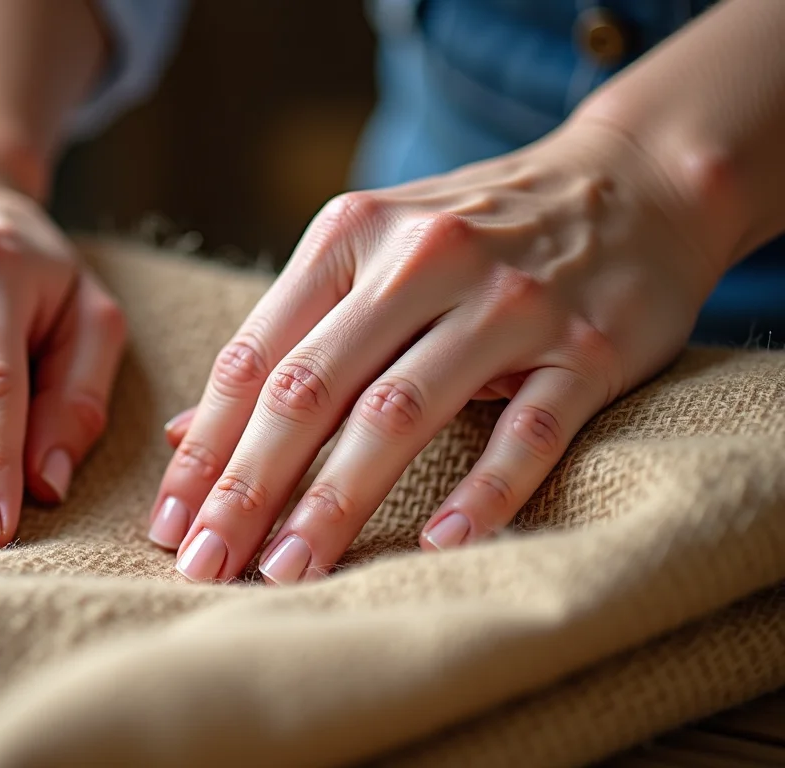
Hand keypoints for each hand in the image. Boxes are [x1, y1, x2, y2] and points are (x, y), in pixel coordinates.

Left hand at [150, 120, 725, 582]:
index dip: (205, 447)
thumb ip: (283, 338)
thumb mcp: (367, 256)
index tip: (169, 526)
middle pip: (312, 387)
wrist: (632, 181)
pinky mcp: (587, 347)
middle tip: (206, 565)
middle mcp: (419, 260)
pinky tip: (437, 545)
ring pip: (402, 411)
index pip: (254, 356)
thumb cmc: (473, 235)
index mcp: (349, 236)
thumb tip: (181, 435)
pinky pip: (529, 431)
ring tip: (287, 571)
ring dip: (337, 499)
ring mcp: (508, 301)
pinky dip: (483, 491)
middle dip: (249, 485)